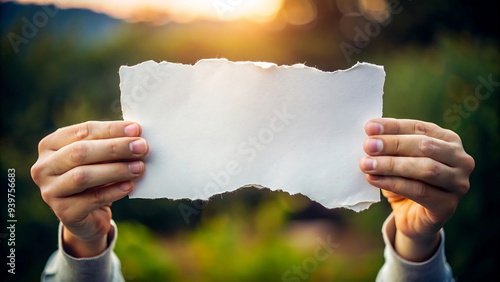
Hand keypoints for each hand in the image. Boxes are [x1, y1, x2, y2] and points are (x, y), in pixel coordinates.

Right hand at [31, 121, 148, 256]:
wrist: (89, 216)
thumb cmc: (96, 178)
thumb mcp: (100, 159)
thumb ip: (111, 144)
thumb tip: (136, 134)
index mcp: (50, 145)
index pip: (83, 131)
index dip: (111, 129)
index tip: (137, 129)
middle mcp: (44, 167)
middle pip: (80, 152)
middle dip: (114, 148)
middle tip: (142, 147)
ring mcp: (50, 191)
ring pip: (82, 176)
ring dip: (115, 170)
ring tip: (139, 167)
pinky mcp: (63, 213)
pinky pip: (91, 199)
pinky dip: (113, 191)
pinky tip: (129, 186)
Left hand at [359, 118, 473, 261]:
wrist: (412, 217)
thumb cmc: (405, 181)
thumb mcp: (398, 159)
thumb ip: (389, 146)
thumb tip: (370, 136)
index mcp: (449, 140)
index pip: (419, 128)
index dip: (394, 127)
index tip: (369, 127)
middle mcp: (461, 160)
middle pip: (425, 146)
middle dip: (393, 144)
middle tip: (368, 145)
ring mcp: (459, 183)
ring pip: (425, 168)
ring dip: (392, 165)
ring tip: (366, 164)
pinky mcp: (448, 205)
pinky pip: (419, 192)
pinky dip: (393, 184)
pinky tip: (373, 180)